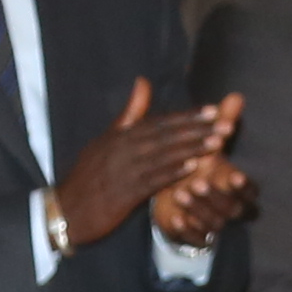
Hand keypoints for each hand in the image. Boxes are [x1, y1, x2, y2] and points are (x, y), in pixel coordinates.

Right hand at [55, 79, 246, 251]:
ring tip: (217, 142)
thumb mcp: (106, 140)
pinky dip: (173, 172)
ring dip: (192, 148)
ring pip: (163, 156)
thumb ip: (129, 114)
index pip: (160, 122)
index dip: (188, 117)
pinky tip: (193, 168)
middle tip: (226, 124)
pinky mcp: (124, 193)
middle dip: (198, 129)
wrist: (66, 210)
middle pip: (166, 135)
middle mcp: (123, 149)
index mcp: (120, 136)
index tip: (213, 110)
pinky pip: (152, 180)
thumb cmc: (89, 175)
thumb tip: (143, 81)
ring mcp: (124, 170)